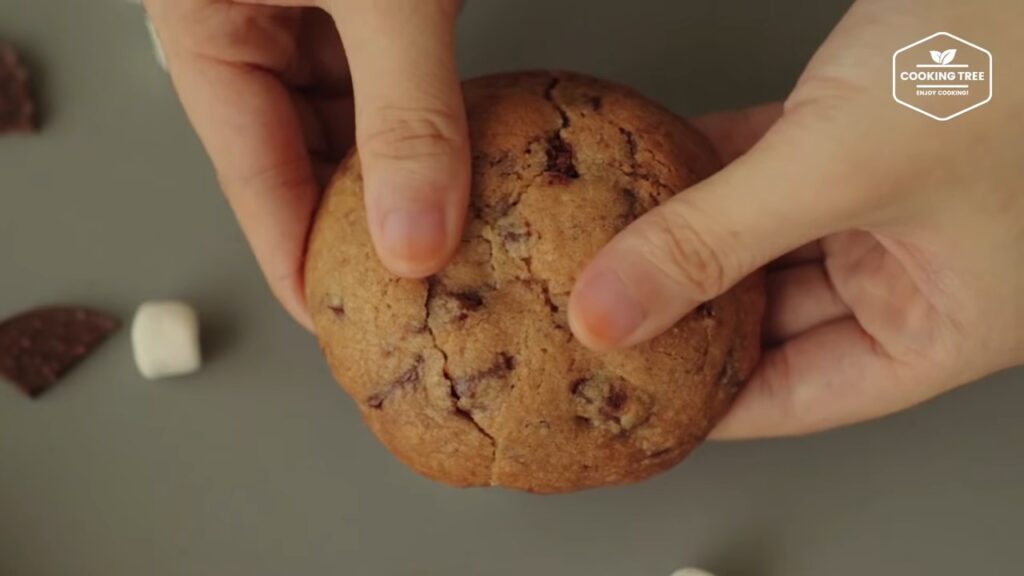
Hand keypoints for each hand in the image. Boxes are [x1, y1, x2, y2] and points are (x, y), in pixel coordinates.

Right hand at [145, 0, 468, 328]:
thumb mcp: (384, 2)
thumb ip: (403, 112)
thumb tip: (415, 236)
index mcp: (206, 29)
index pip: (255, 182)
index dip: (302, 265)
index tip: (342, 325)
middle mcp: (252, 27)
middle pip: (305, 160)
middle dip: (365, 222)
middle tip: (419, 290)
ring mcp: (311, 12)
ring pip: (355, 125)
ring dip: (405, 173)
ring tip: (456, 238)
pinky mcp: (370, 4)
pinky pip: (394, 83)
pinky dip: (430, 124)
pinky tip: (468, 162)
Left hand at [568, 0, 1023, 437]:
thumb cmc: (1010, 57)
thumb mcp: (841, 168)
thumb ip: (716, 239)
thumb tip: (610, 310)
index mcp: (945, 324)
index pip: (806, 395)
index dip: (714, 405)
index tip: (635, 401)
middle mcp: (917, 273)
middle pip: (775, 319)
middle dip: (688, 314)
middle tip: (604, 322)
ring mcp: (887, 206)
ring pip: (762, 242)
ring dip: (689, 237)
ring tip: (607, 252)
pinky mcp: (860, 141)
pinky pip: (768, 172)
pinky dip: (713, 170)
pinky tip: (654, 168)